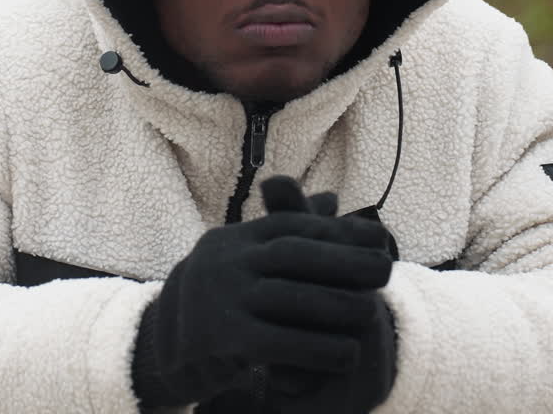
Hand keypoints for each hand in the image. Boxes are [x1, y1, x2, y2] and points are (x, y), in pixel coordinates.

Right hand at [131, 178, 392, 407]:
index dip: (337, 230)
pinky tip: (348, 355)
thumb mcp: (249, 261)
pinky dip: (318, 349)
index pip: (290, 225)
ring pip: (290, 299)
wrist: (164, 346)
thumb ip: (289, 233)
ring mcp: (220, 300)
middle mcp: (224, 262)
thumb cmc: (224, 298)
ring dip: (338, 305)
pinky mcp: (222, 341)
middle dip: (344, 261)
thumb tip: (330, 197)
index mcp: (234, 239)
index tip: (379, 238)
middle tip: (387, 270)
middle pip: (293, 254)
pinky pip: (280, 343)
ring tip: (373, 314)